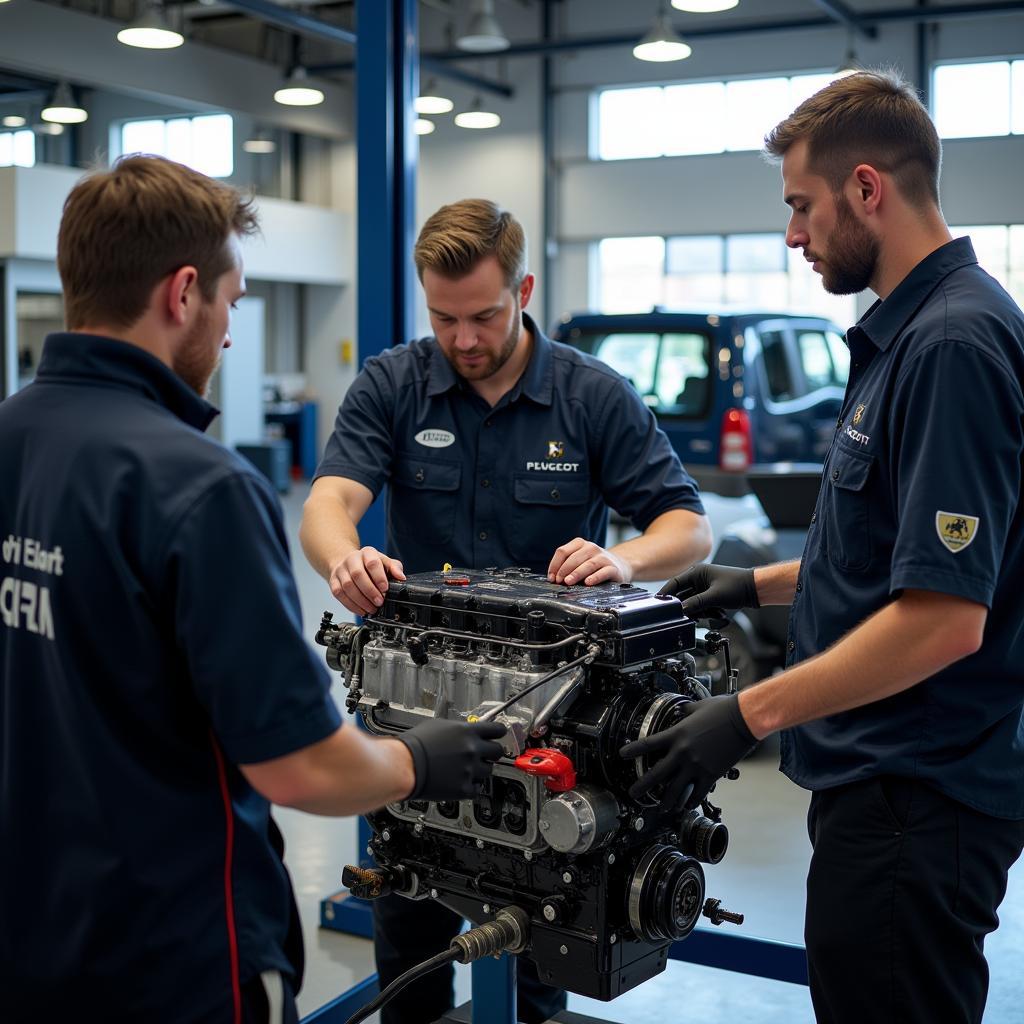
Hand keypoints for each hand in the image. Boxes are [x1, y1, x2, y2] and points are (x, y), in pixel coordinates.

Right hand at [329, 546, 405, 615]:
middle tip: (379, 602)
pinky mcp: (333, 582)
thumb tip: (401, 577)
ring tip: (372, 609)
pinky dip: (352, 605)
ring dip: (361, 601)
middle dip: (370, 591)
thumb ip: (394, 568)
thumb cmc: (369, 564)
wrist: (348, 563)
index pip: (372, 562)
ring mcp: (340, 571)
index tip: (385, 589)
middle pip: (358, 575)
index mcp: (367, 553)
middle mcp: (351, 559)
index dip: (379, 577)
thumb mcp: (384, 562)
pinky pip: (340, 595)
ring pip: (347, 586)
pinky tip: (361, 610)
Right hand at [399, 719, 506, 800]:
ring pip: (488, 771)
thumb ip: (458, 729)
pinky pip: (476, 789)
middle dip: (492, 753)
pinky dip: (470, 786)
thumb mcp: (438, 726)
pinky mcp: (463, 788)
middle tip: (485, 754)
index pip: (497, 730)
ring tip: (465, 769)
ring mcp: (469, 770)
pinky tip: (460, 781)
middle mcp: (472, 749)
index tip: (499, 735)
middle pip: (498, 751)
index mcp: (467, 732)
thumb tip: (465, 730)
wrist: (405, 765)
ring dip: (479, 770)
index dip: (498, 732)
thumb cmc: (415, 745)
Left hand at [548, 538, 631, 586]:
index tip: (551, 578)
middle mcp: (591, 548)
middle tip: (559, 581)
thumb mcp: (580, 561)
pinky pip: (603, 572)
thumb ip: (567, 567)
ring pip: (588, 564)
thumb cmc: (594, 566)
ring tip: (568, 582)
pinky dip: (595, 577)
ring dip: (576, 573)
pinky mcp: (613, 568)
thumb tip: (554, 579)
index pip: (562, 551)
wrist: (619, 566)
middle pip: (574, 558)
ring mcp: (603, 557)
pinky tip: (588, 583)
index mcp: (580, 544)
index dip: (554, 565)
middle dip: (564, 570)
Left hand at [619, 694, 756, 809]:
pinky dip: (691, 800)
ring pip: (676, 789)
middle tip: (633, 793)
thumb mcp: (698, 706)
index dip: (633, 750)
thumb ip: (686, 711)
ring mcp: (696, 765)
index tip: (622, 755)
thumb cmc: (722, 709)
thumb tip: (683, 710)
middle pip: (657, 774)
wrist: (742, 719)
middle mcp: (682, 752)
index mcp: (677, 734)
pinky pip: (697, 793)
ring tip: (662, 807)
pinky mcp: (711, 774)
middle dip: (643, 786)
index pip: (649, 744)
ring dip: (667, 801)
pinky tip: (686, 805)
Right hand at [658, 563, 758, 616]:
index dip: (666, 593)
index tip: (658, 603)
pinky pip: (701, 606)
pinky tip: (717, 614)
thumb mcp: (714, 596)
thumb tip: (681, 610)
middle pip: (683, 595)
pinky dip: (706, 612)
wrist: (756, 590)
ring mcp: (705, 588)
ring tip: (712, 613)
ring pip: (692, 603)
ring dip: (699, 611)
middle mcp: (699, 579)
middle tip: (684, 616)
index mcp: (697, 572)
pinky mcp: (711, 596)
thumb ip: (696, 603)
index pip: (675, 583)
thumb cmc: (738, 586)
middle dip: (686, 607)